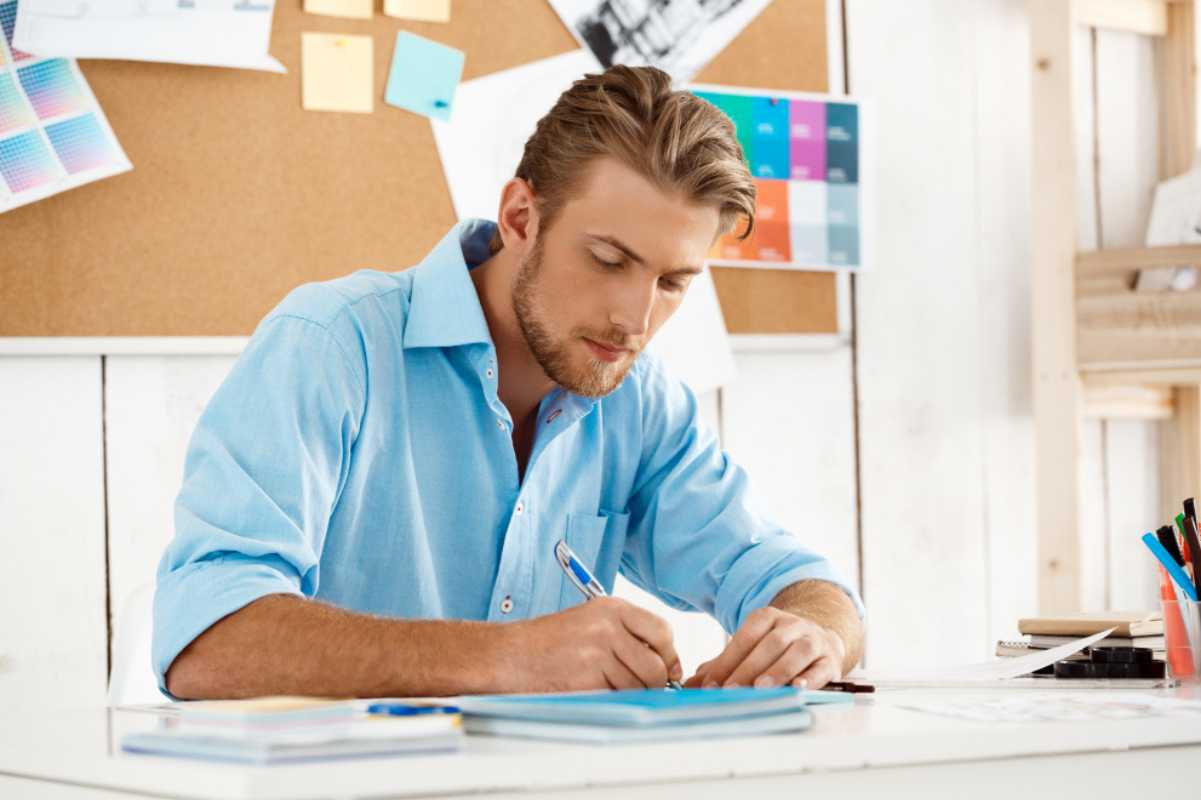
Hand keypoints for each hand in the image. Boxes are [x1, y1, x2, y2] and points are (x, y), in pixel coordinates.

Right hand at [507, 597, 681, 691]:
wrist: (509, 655)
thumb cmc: (551, 642)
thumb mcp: (592, 621)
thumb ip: (630, 635)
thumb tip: (671, 666)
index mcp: (611, 607)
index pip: (663, 631)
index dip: (668, 654)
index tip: (665, 668)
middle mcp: (607, 627)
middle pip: (656, 666)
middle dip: (652, 683)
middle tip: (635, 684)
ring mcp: (596, 654)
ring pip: (638, 686)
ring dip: (628, 693)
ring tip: (602, 683)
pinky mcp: (586, 680)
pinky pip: (616, 699)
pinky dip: (609, 700)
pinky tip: (590, 690)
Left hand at [683, 607, 844, 689]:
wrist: (819, 638)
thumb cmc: (776, 648)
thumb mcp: (750, 648)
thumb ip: (722, 664)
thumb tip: (692, 684)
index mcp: (767, 618)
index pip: (745, 638)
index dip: (727, 661)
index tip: (711, 685)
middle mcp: (791, 625)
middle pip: (770, 645)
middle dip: (748, 668)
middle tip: (731, 689)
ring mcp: (813, 641)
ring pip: (796, 653)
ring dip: (778, 671)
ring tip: (761, 688)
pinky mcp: (830, 660)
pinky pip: (820, 668)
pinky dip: (809, 679)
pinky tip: (797, 688)